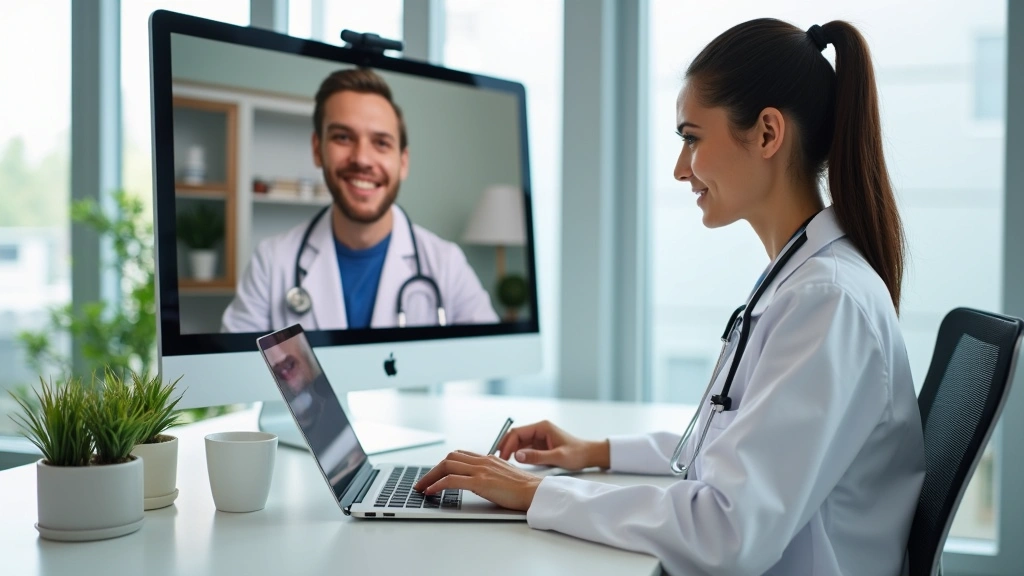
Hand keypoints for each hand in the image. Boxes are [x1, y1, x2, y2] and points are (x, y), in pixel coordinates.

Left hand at [412, 451, 541, 510]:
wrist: (535, 492)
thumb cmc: (524, 488)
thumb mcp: (504, 476)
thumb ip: (491, 474)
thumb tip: (479, 481)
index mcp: (488, 459)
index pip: (460, 455)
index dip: (444, 464)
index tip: (435, 474)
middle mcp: (483, 461)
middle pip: (450, 458)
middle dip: (433, 470)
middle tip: (423, 482)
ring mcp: (481, 470)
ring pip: (447, 466)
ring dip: (430, 476)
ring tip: (422, 487)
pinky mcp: (480, 481)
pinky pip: (451, 480)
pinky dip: (437, 485)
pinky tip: (431, 492)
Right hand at [497, 420, 608, 470]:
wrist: (588, 455)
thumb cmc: (577, 454)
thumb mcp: (557, 457)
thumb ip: (537, 456)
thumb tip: (517, 456)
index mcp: (542, 427)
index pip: (518, 433)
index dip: (507, 444)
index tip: (502, 456)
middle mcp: (539, 429)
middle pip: (515, 436)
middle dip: (505, 446)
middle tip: (499, 459)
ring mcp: (538, 437)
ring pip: (518, 442)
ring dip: (510, 450)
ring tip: (503, 462)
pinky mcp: (539, 444)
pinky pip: (524, 447)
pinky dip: (517, 453)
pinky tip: (512, 462)